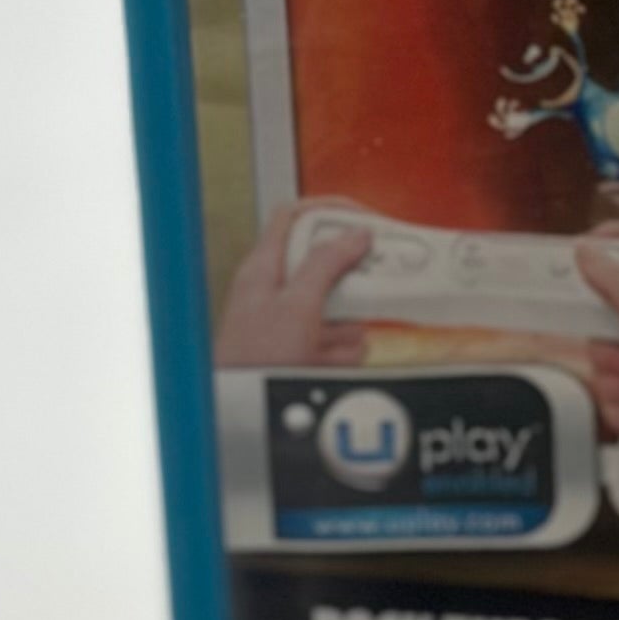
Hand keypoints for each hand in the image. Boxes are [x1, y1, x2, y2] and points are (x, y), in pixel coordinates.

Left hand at [216, 202, 371, 366]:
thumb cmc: (254, 357)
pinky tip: (337, 360)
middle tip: (375, 278)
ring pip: (333, 307)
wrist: (243, 409)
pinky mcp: (298, 351)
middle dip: (350, 279)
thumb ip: (327, 265)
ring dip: (347, 322)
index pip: (296, 216)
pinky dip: (341, 350)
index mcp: (264, 266)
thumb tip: (355, 234)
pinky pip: (332, 340)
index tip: (364, 218)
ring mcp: (286, 321)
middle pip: (323, 265)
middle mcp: (273, 290)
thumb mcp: (297, 303)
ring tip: (342, 337)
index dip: (331, 210)